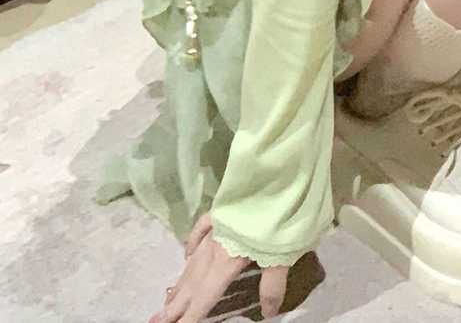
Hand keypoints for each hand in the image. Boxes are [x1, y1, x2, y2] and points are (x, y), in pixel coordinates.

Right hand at [147, 211, 289, 322]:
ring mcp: (218, 224)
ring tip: (167, 299)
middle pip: (193, 281)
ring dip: (181, 282)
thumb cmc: (285, 210)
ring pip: (194, 259)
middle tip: (158, 320)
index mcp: (228, 260)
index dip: (190, 316)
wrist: (280, 168)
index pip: (204, 297)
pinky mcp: (223, 208)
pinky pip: (201, 229)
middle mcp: (216, 244)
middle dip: (176, 304)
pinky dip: (192, 243)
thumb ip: (273, 284)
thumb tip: (268, 313)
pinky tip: (186, 255)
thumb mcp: (285, 252)